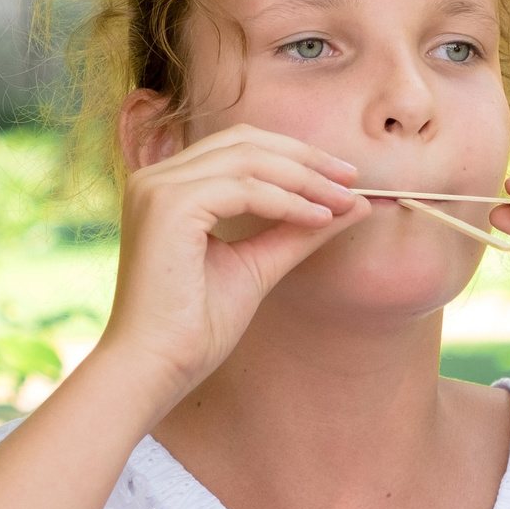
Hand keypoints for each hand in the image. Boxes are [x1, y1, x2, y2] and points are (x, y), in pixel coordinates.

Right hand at [100, 125, 370, 394]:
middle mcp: (156, 178)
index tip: (344, 178)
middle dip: (305, 157)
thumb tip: (354, 204)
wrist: (155, 367)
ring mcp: (158, 188)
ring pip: (248, 160)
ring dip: (304, 179)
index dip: (295, 155)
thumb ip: (296, 231)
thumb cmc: (194, 327)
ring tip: (343, 201)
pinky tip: (317, 218)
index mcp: (168, 187)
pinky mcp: (168, 206)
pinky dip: (286, 201)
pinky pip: (243, 189)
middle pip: (245, 140)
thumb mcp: (256, 266)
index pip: (239, 147)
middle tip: (352, 178)